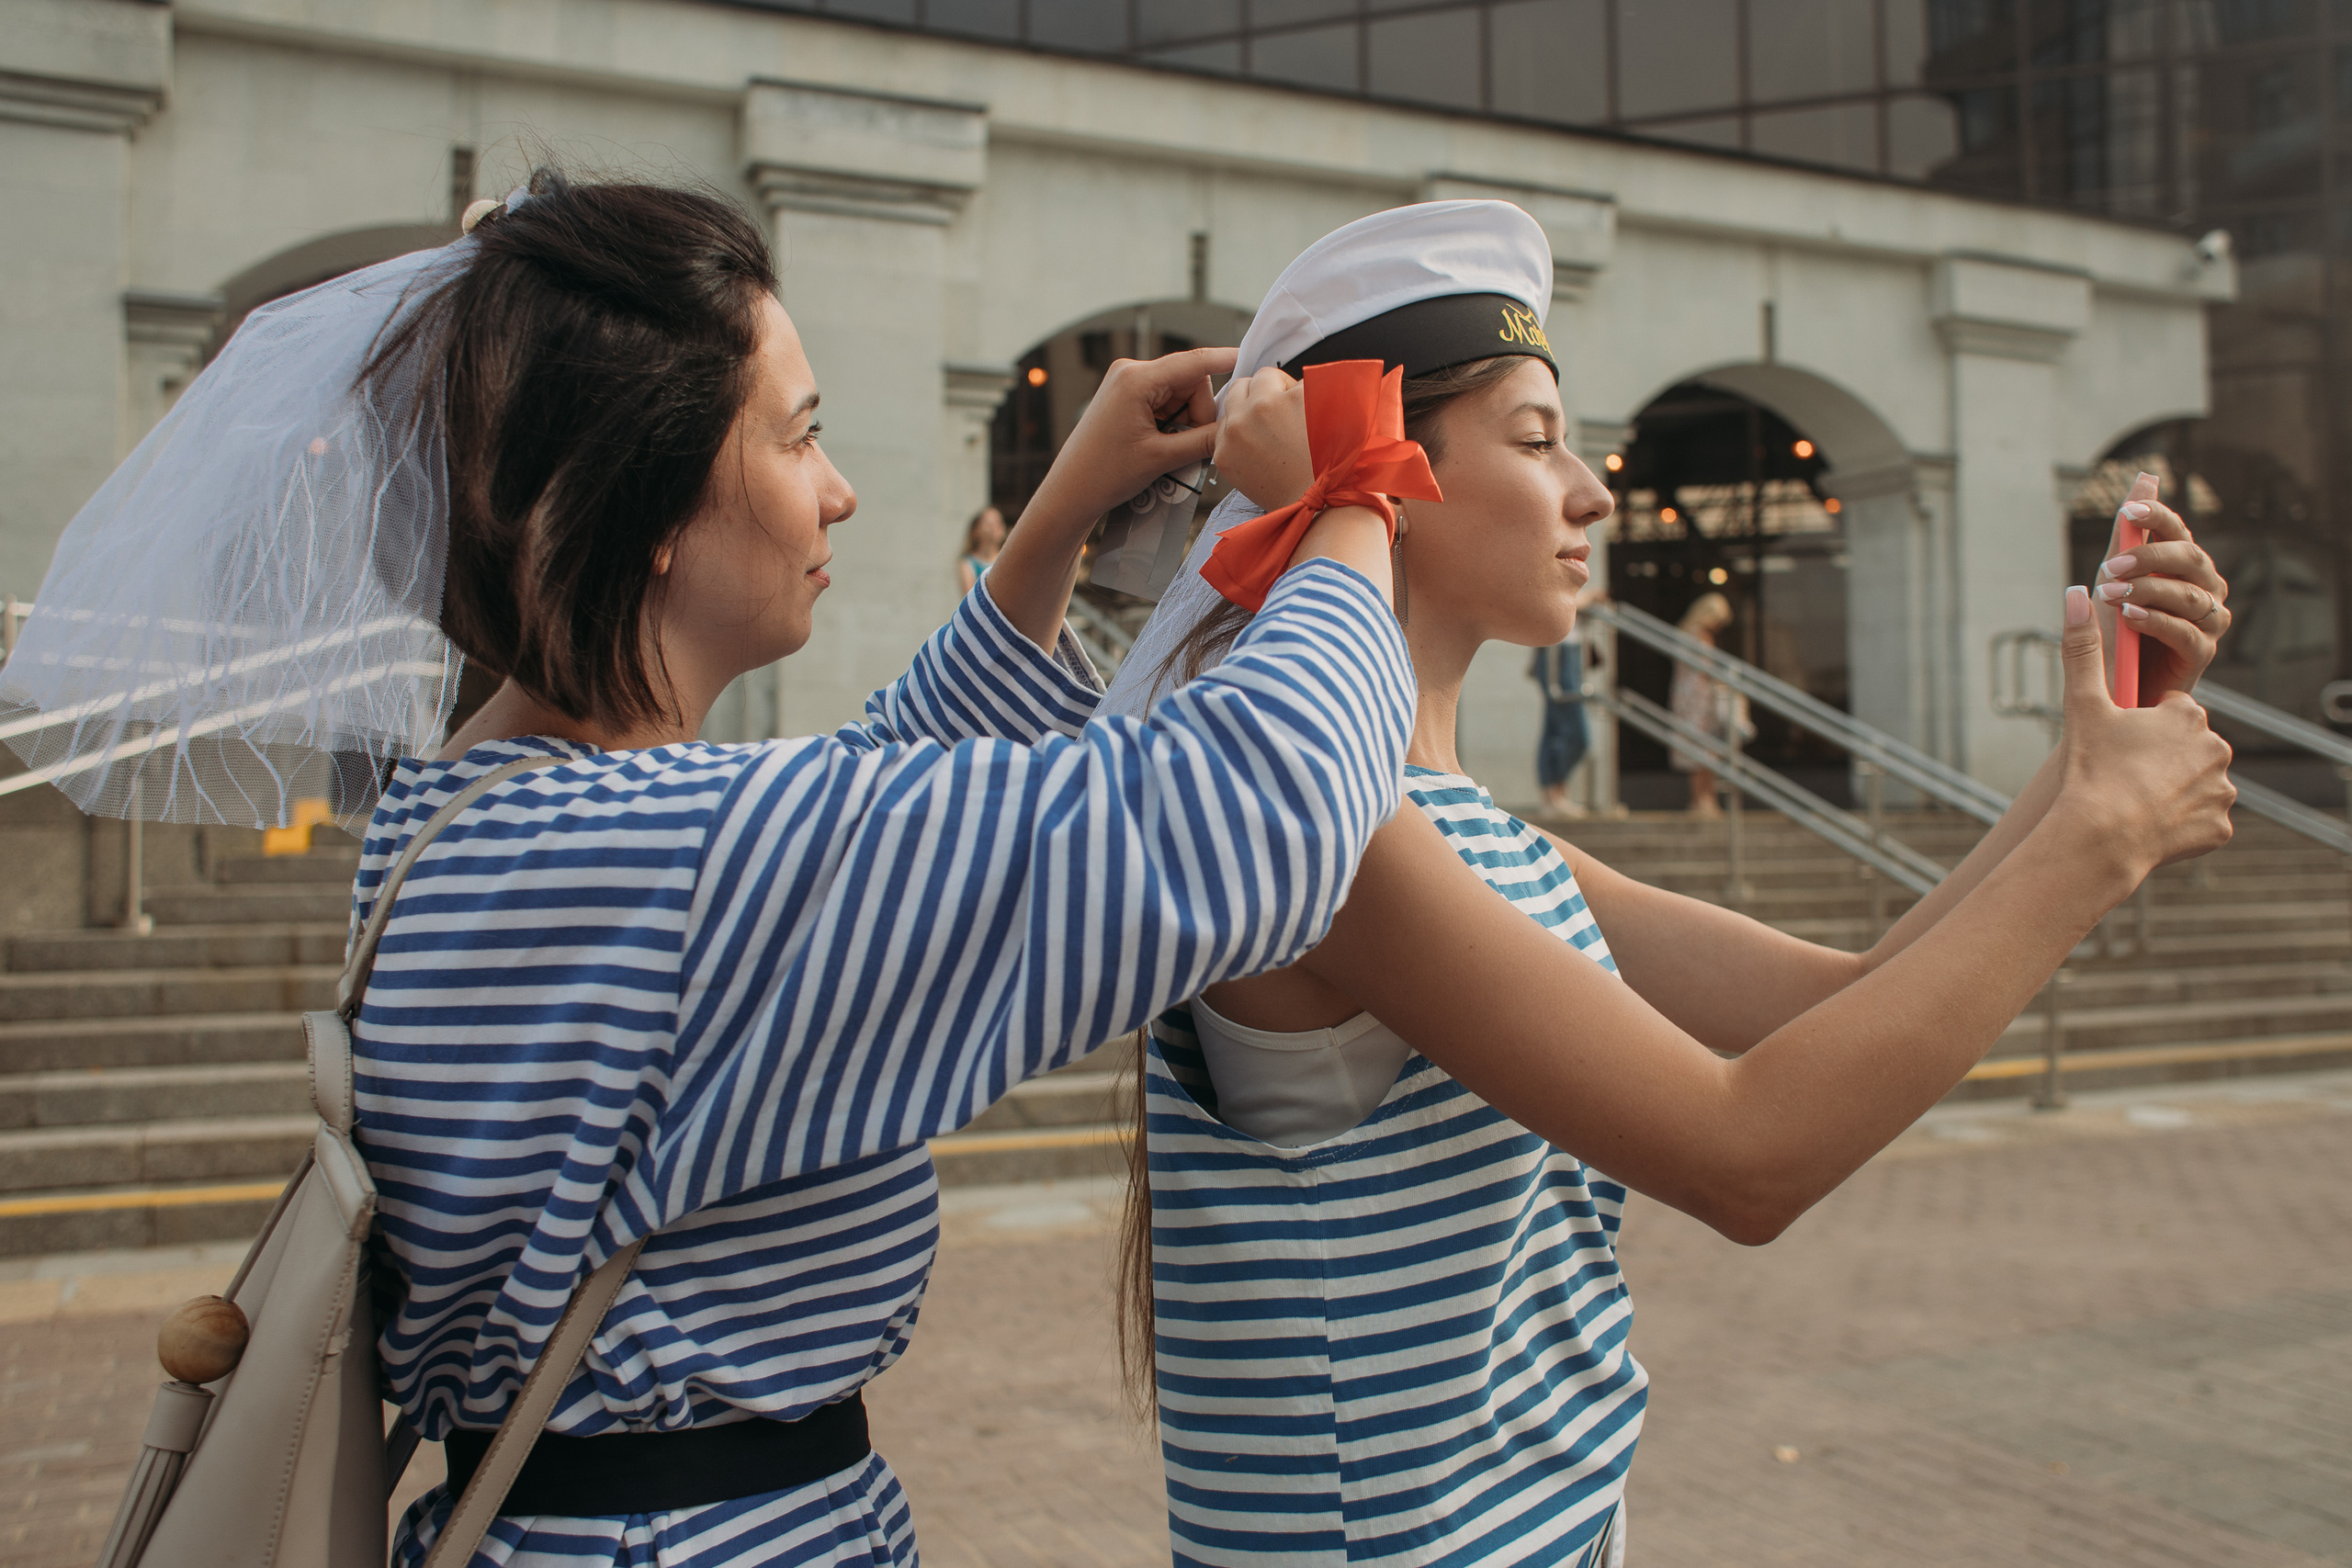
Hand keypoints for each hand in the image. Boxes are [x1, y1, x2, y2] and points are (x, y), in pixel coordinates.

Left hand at [1029, 347, 1234, 531]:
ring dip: (1184, 421)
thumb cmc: (1105, 474)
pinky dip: (1172, 422)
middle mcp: (1130, 372)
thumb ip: (1204, 441)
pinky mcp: (1125, 395)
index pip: (1194, 363)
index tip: (1249, 358)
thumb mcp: (1162, 458)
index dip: (1225, 360)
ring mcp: (1126, 382)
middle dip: (1198, 413)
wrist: (1070, 491)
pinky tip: (1162, 444)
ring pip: (1179, 393)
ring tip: (1170, 451)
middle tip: (1192, 447)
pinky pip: (1164, 401)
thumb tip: (1235, 428)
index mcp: (1136, 379)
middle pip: (1189, 381)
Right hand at [1214, 368, 1312, 510]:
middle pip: (1244, 386)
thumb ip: (1243, 446)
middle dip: (1264, 393)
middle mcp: (1241, 423)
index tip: (1266, 415)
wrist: (1325, 505)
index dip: (1250, 408)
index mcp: (1225, 446)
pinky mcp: (1298, 396)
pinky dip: (1316, 394)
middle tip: (1287, 412)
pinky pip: (1304, 380)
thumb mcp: (1251, 479)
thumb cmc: (1297, 498)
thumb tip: (1252, 424)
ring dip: (1285, 388)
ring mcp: (1268, 406)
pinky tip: (1324, 417)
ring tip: (1304, 412)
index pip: (1229, 407)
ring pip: (1270, 376)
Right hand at [2054, 584, 2234, 875]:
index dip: (2140, 729)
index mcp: (2187, 715)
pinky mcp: (2221, 827)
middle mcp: (2216, 747)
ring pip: (2195, 784)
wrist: (2103, 839)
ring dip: (2172, 790)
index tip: (2119, 745)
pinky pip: (2203, 821)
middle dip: (2159, 759)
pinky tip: (2153, 826)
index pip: (2169, 714)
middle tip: (2123, 776)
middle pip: (2185, 749)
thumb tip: (2076, 594)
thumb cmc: (2092, 770)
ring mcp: (2222, 790)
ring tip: (2136, 802)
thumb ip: (2082, 649)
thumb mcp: (2083, 706)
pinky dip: (2182, 824)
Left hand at [2094, 471, 2231, 703]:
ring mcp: (2208, 620)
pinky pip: (2185, 632)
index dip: (2157, 517)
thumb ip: (2128, 531)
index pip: (2178, 531)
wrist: (2117, 681)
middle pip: (2188, 559)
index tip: (2126, 513)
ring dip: (2145, 591)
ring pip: (2188, 595)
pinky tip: (2130, 617)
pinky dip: (2155, 622)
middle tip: (2109, 566)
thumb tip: (2145, 478)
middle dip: (2147, 558)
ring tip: (2109, 596)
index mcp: (2184, 565)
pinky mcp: (2203, 653)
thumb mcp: (2116, 575)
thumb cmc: (2117, 624)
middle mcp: (2204, 587)